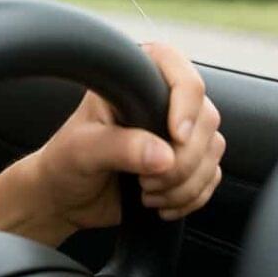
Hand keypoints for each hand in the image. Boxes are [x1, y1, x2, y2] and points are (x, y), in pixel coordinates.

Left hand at [29, 41, 225, 231]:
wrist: (65, 197)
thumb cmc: (65, 162)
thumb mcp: (82, 150)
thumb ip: (120, 148)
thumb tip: (164, 155)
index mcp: (132, 82)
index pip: (178, 73)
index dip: (186, 102)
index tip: (175, 136)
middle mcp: (159, 101)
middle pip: (205, 118)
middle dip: (182, 160)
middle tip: (145, 179)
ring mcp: (176, 131)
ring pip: (212, 149)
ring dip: (185, 182)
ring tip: (146, 192)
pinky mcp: (186, 161)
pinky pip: (211, 176)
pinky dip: (191, 196)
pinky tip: (160, 203)